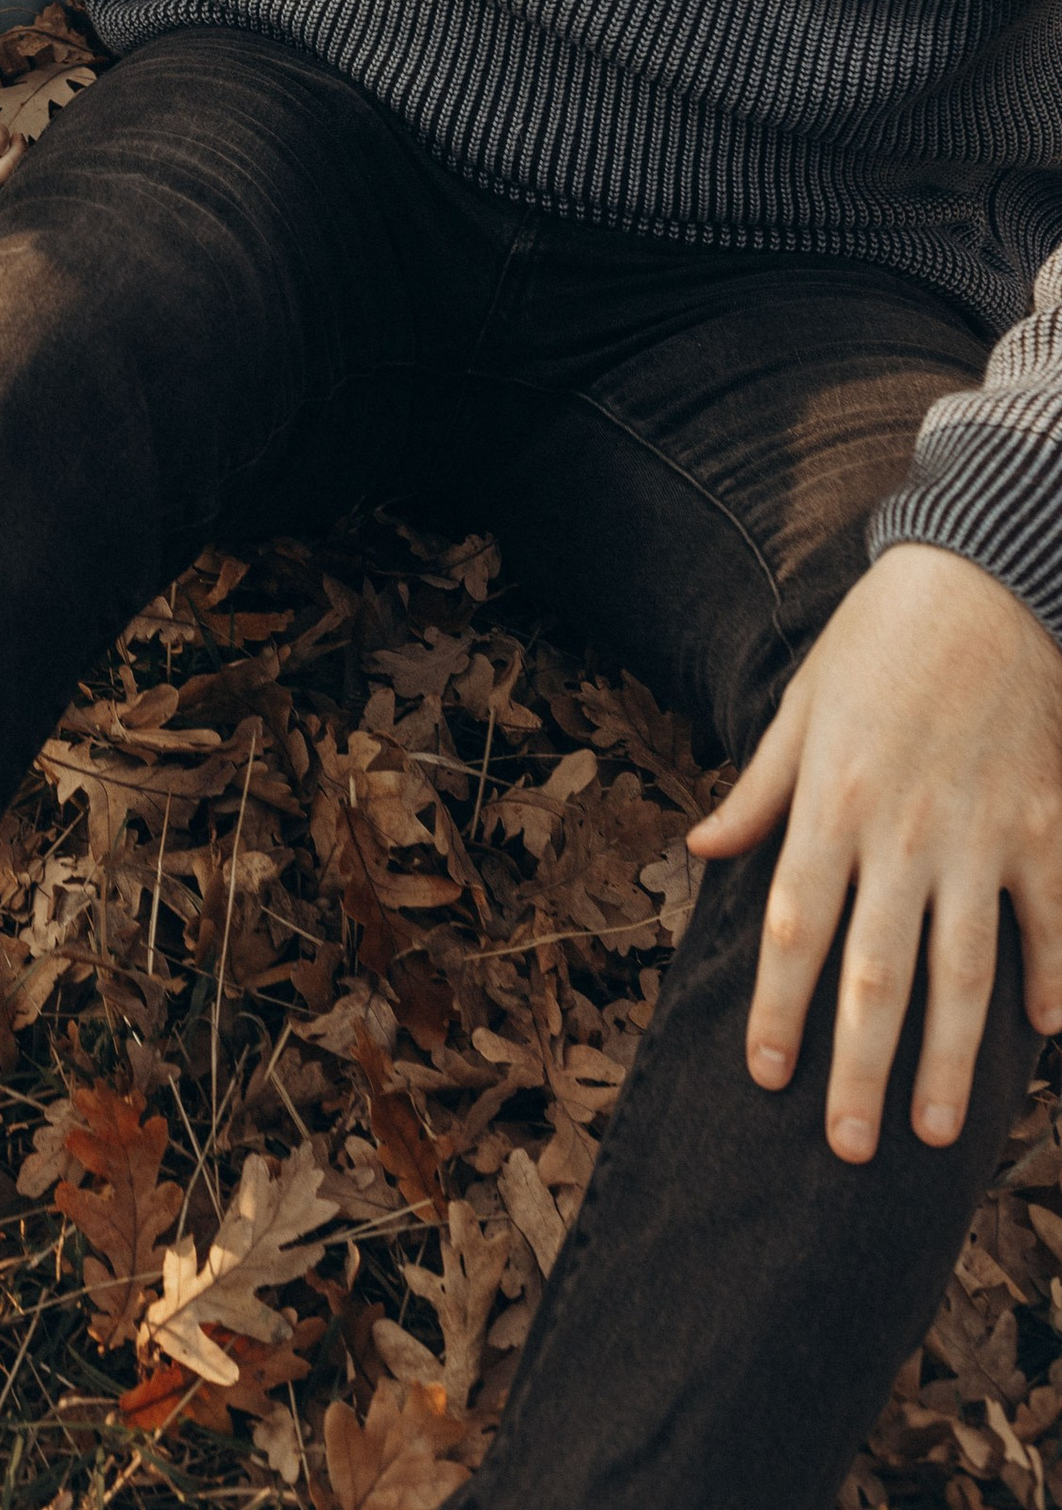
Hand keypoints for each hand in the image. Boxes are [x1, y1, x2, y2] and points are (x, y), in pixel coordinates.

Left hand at [687, 540, 1061, 1158]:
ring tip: (939, 1133)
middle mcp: (901, 832)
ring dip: (953, 1059)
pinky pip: (1050, 920)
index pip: (794, 930)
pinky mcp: (1045, 826)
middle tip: (848, 1149)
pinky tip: (1049, 1036)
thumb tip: (702, 848)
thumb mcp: (800, 705)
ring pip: (964, 971)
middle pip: (875, 975)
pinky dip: (1054, 980)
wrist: (986, 580)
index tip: (767, 1077)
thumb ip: (759, 790)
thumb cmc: (880, 640)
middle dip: (859, 1068)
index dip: (779, 1009)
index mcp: (831, 802)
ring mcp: (979, 835)